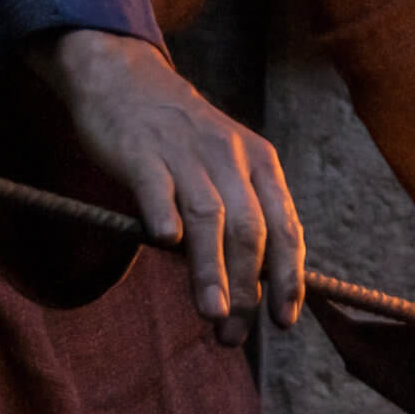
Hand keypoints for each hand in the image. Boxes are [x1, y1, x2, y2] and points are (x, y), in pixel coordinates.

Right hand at [26, 28, 303, 342]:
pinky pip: (156, 185)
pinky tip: (164, 243)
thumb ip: (243, 215)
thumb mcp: (228, 165)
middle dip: (248, 287)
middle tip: (236, 334)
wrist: (126, 79)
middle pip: (248, 229)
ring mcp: (184, 152)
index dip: (288, 276)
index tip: (284, 320)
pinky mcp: (140, 150)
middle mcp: (229, 157)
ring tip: (214, 312)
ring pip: (208, 216)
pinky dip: (163, 213)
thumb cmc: (182, 138)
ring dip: (212, 268)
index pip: (285, 226)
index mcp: (259, 163)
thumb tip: (259, 286)